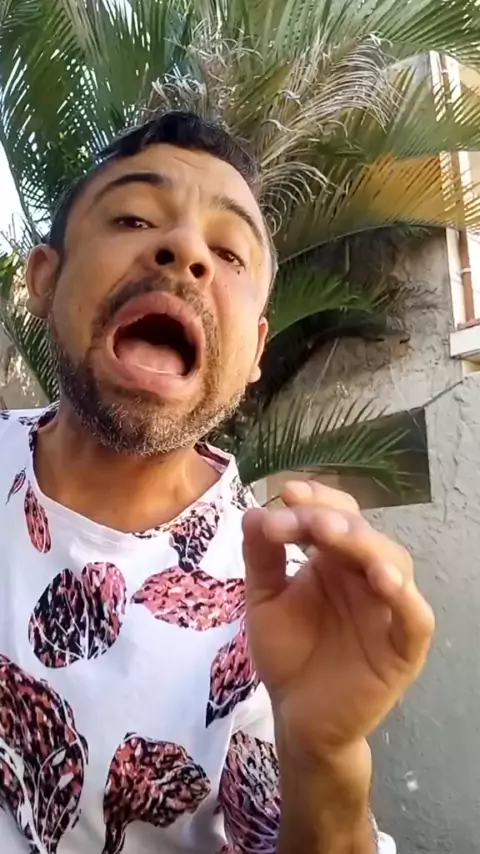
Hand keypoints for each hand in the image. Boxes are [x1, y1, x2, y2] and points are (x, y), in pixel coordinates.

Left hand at [242, 480, 433, 758]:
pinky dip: (404, 598)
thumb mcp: (264, 600)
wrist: (297, 717)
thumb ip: (262, 558)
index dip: (317, 500)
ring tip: (337, 538)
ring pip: (394, 565)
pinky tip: (383, 582)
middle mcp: (365, 576)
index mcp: (334, 560)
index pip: (336, 516)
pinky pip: (415, 618)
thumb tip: (255, 512)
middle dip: (334, 522)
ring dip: (367, 547)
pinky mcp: (402, 648)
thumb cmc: (287, 654)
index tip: (286, 492)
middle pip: (362, 535)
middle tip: (307, 521)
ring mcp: (387, 609)